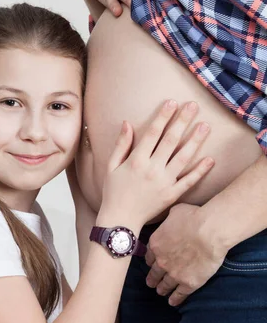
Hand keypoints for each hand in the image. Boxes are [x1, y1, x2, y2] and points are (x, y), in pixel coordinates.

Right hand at [97, 101, 214, 234]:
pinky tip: (210, 159)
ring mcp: (164, 183)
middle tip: (193, 106)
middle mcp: (152, 169)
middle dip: (182, 121)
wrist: (120, 220)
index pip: (152, 133)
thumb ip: (121, 145)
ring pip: (183, 158)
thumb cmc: (113, 192)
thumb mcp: (111, 166)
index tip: (172, 102)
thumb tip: (127, 123)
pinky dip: (200, 170)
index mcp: (136, 161)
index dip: (163, 117)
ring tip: (205, 126)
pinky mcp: (172, 195)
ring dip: (195, 141)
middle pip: (170, 141)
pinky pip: (189, 181)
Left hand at [145, 204, 226, 305]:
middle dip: (152, 278)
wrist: (208, 231)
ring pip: (164, 285)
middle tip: (151, 282)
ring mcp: (174, 274)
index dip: (151, 261)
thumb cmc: (193, 216)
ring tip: (160, 292)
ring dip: (161, 289)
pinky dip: (175, 299)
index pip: (149, 256)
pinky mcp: (188, 283)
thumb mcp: (175, 211)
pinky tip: (173, 302)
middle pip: (154, 273)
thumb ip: (169, 218)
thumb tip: (170, 217)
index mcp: (156, 244)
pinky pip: (179, 294)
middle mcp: (161, 261)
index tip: (151, 264)